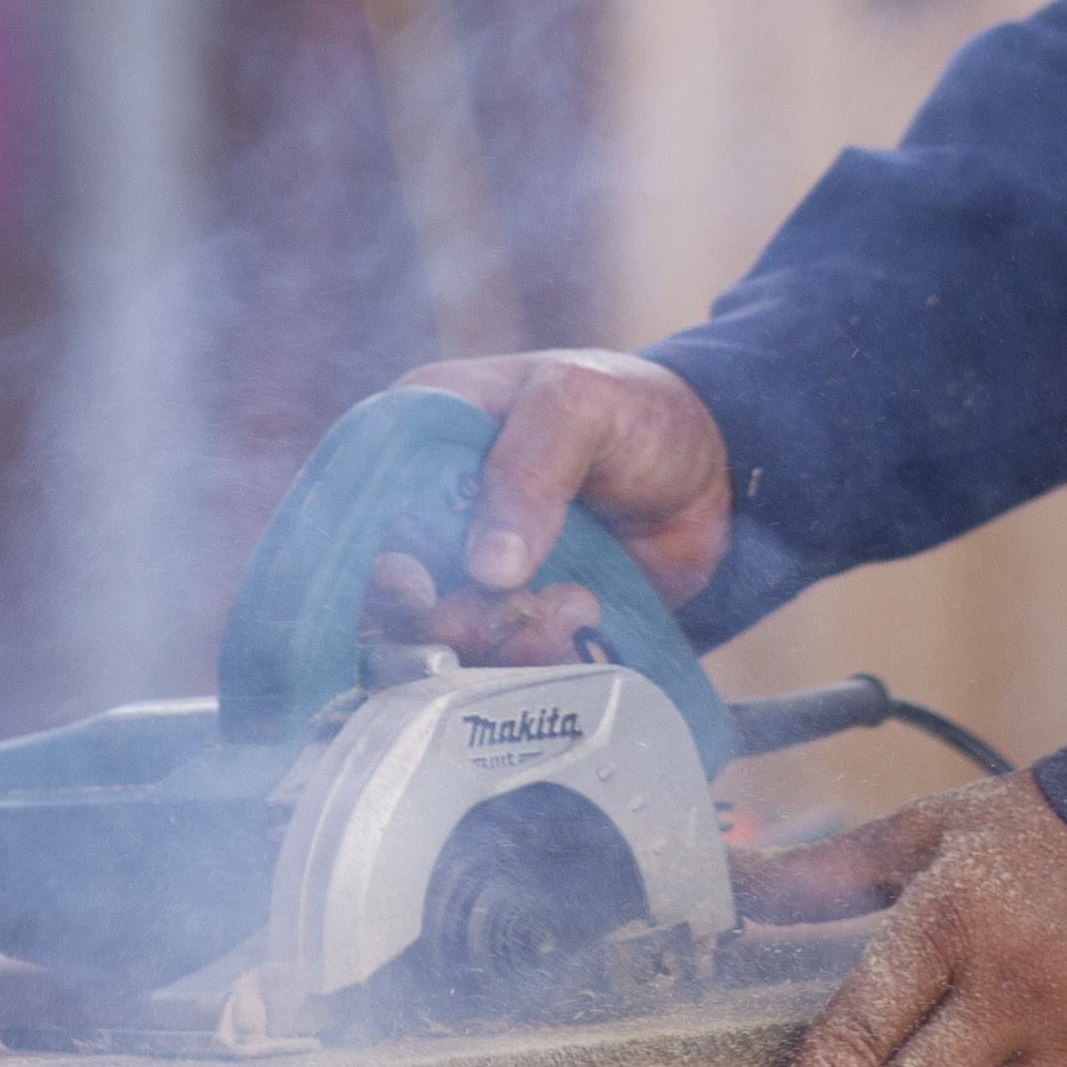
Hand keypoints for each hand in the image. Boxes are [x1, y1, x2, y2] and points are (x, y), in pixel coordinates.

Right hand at [360, 350, 736, 665]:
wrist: (714, 469)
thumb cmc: (635, 409)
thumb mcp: (580, 403)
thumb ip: (531, 467)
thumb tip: (487, 568)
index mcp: (422, 437)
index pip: (352, 504)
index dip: (367, 556)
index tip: (418, 586)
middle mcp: (432, 509)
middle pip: (384, 593)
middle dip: (441, 616)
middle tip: (506, 606)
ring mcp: (473, 571)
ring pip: (440, 640)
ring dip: (500, 639)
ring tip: (573, 603)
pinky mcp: (516, 618)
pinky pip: (499, 663)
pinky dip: (534, 659)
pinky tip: (582, 617)